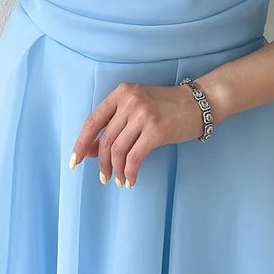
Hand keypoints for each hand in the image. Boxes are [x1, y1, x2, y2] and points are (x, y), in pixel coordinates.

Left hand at [69, 82, 204, 187]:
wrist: (198, 103)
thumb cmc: (166, 107)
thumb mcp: (136, 108)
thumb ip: (114, 125)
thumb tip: (91, 150)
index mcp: (121, 93)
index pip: (93, 121)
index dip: (81, 143)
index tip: (74, 161)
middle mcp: (130, 101)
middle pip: (106, 140)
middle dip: (102, 163)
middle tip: (104, 177)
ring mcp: (143, 115)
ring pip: (118, 150)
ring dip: (116, 170)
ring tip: (119, 180)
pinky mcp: (156, 131)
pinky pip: (135, 157)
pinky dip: (130, 172)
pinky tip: (131, 179)